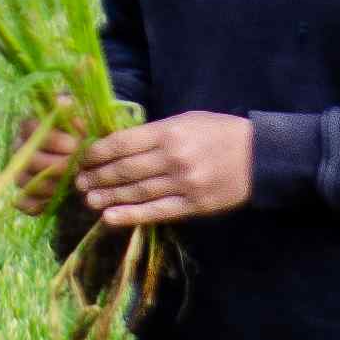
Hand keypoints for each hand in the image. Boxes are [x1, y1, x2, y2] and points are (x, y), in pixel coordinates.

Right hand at [14, 108, 83, 203]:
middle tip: (79, 168)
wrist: (89, 164)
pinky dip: (41, 204)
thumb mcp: (85, 120)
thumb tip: (65, 103)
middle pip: (29, 158)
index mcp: (29, 126)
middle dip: (57, 165)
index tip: (76, 145)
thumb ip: (76, 111)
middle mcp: (19, 149)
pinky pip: (24, 204)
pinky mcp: (23, 196)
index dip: (54, 139)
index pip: (31, 129)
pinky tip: (60, 198)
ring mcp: (19, 173)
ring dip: (53, 185)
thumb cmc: (85, 137)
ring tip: (74, 183)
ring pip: (26, 182)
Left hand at [75, 111, 253, 229]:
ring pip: (137, 192)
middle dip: (98, 177)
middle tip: (78, 182)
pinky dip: (132, 216)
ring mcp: (184, 183)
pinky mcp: (195, 205)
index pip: (123, 143)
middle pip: (125, 170)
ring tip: (88, 199)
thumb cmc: (220, 133)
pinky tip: (110, 218)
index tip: (82, 158)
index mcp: (170, 131)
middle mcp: (174, 158)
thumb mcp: (187, 120)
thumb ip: (155, 132)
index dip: (97, 153)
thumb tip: (118, 143)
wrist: (262, 156)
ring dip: (109, 197)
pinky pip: (157, 212)